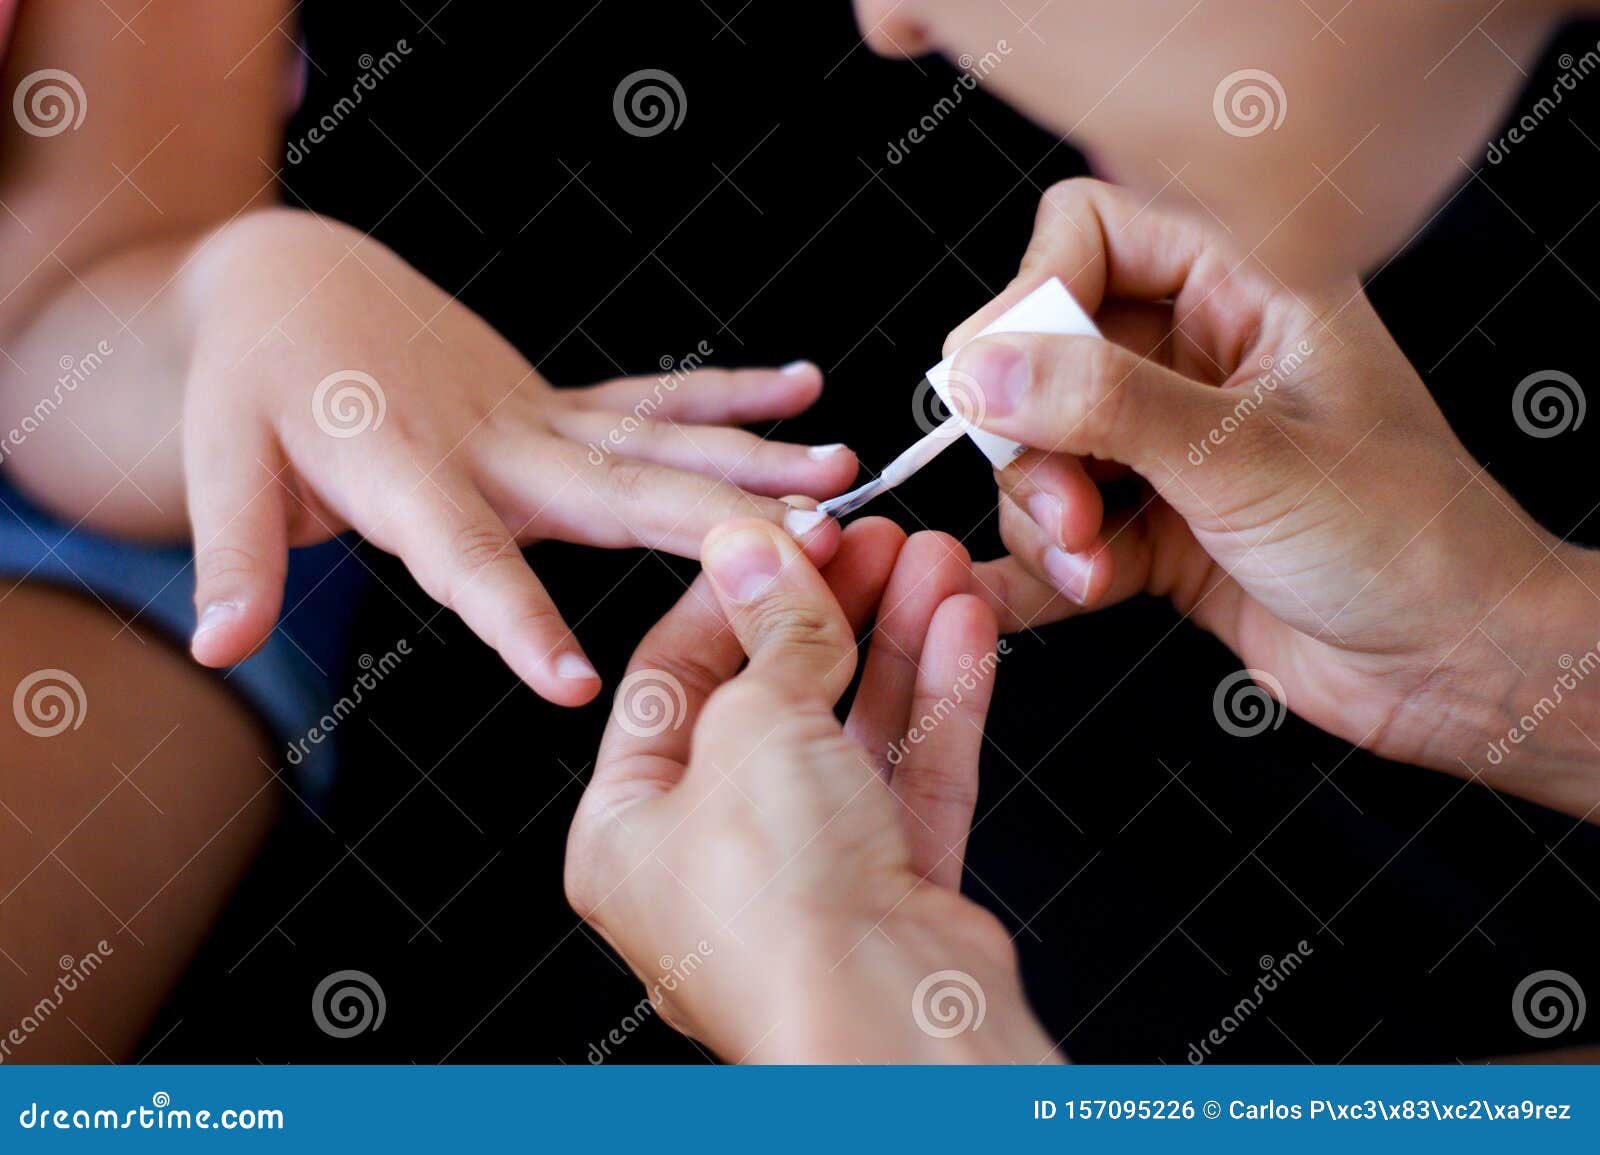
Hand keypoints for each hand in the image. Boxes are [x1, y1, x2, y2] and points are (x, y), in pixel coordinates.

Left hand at [181, 210, 855, 703]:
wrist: (294, 282)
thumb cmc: (253, 381)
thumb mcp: (220, 461)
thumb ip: (236, 553)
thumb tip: (221, 649)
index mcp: (408, 469)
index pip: (468, 559)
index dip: (519, 621)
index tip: (579, 688)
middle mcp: (491, 443)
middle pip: (613, 490)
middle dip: (716, 521)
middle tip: (809, 544)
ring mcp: (534, 418)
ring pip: (656, 442)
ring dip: (752, 459)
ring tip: (839, 472)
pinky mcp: (554, 403)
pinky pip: (649, 400)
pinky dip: (725, 396)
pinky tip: (801, 388)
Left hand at [564, 518, 1056, 1061]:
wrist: (885, 1025)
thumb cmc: (778, 912)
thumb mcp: (754, 730)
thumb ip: (769, 635)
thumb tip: (754, 552)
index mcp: (630, 832)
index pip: (671, 682)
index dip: (728, 599)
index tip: (780, 538)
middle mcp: (714, 859)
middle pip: (771, 701)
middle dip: (828, 610)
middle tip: (869, 537)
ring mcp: (808, 877)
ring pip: (852, 732)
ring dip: (894, 640)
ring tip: (931, 559)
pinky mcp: (891, 891)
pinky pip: (910, 774)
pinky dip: (937, 698)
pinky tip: (961, 625)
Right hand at [949, 179, 1597, 816]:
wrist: (1453, 666)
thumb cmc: (1406, 540)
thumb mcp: (1245, 457)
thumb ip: (1105, 404)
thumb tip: (982, 369)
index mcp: (1245, 287)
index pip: (1090, 234)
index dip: (1034, 297)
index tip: (1005, 384)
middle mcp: (1199, 355)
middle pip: (1043, 354)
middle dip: (1036, 440)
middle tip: (1068, 508)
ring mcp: (1173, 444)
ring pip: (1042, 448)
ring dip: (1043, 516)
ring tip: (1091, 569)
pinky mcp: (1157, 526)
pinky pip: (1063, 528)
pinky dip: (1044, 566)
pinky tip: (1031, 598)